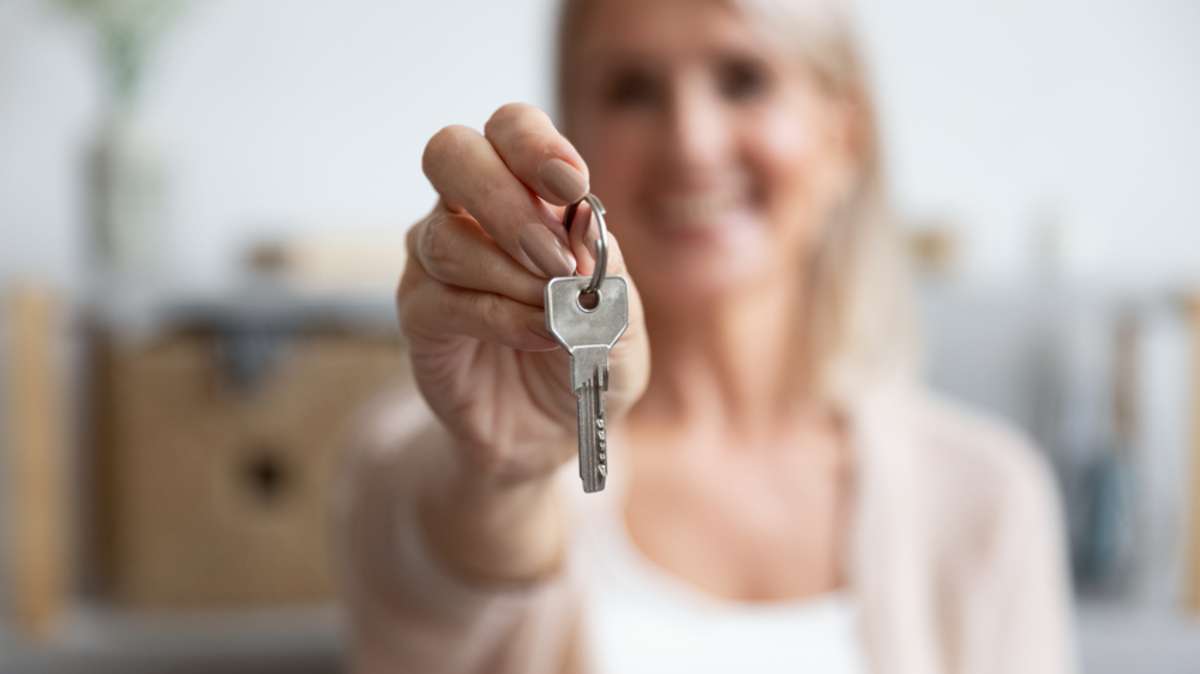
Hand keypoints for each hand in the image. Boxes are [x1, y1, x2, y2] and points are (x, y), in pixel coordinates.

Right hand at [398, 103, 649, 486]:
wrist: (550, 430)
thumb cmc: (588, 359)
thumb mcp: (623, 322)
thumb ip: (608, 275)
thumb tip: (584, 230)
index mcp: (524, 191)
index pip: (509, 129)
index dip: (533, 144)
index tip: (573, 188)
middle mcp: (469, 213)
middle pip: (450, 153)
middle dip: (504, 200)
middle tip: (554, 256)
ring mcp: (436, 262)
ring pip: (446, 238)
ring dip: (510, 276)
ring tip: (555, 315)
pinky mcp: (419, 315)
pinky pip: (442, 299)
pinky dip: (500, 317)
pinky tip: (538, 335)